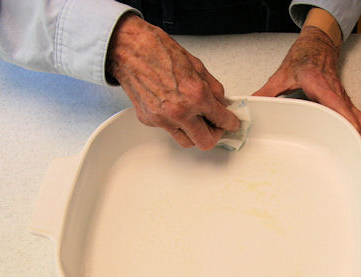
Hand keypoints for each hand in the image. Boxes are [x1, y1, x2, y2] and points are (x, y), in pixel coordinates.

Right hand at [107, 14, 239, 148]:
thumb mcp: (197, 66)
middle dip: (214, 135)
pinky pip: (169, 130)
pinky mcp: (149, 121)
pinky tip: (175, 109)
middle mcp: (179, 111)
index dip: (230, 123)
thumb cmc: (159, 51)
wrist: (129, 49)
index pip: (222, 120)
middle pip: (205, 142)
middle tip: (215, 126)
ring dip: (194, 134)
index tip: (231, 123)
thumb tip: (222, 103)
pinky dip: (176, 124)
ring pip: (186, 141)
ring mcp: (162, 119)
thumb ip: (214, 89)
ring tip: (196, 120)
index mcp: (195, 96)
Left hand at [253, 25, 360, 142]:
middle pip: (352, 117)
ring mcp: (342, 97)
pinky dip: (358, 129)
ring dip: (358, 135)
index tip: (349, 137)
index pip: (337, 105)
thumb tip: (252, 105)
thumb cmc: (304, 56)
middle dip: (355, 137)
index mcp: (320, 85)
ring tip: (353, 153)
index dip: (345, 121)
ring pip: (358, 118)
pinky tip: (353, 140)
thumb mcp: (281, 75)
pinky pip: (356, 116)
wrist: (317, 44)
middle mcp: (335, 92)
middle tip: (351, 155)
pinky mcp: (344, 101)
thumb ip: (266, 92)